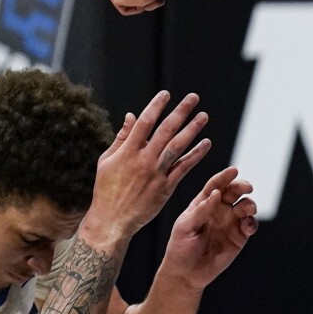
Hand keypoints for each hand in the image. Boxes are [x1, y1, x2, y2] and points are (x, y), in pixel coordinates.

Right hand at [82, 91, 210, 242]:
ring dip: (192, 130)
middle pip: (165, 131)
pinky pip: (184, 168)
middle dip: (180, 112)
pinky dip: (196, 155)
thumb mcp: (107, 161)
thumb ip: (122, 138)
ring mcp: (156, 173)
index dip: (156, 106)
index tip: (166, 94)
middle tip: (193, 98)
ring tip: (203, 116)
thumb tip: (130, 115)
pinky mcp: (166, 187)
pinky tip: (206, 143)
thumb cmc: (106, 190)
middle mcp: (143, 160)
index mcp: (127, 151)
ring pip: (178, 147)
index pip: (144, 122)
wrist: (112, 220)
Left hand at [160, 167, 258, 290]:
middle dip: (242, 186)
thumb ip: (201, 211)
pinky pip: (250, 225)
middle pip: (234, 192)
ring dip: (250, 204)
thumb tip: (216, 193)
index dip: (225, 177)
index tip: (234, 171)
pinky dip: (252, 223)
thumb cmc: (180, 248)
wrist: (186, 274)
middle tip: (247, 187)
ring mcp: (230, 222)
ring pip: (245, 206)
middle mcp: (219, 210)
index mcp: (203, 203)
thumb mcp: (185, 227)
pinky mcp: (239, 237)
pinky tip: (248, 225)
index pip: (215, 185)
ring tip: (248, 208)